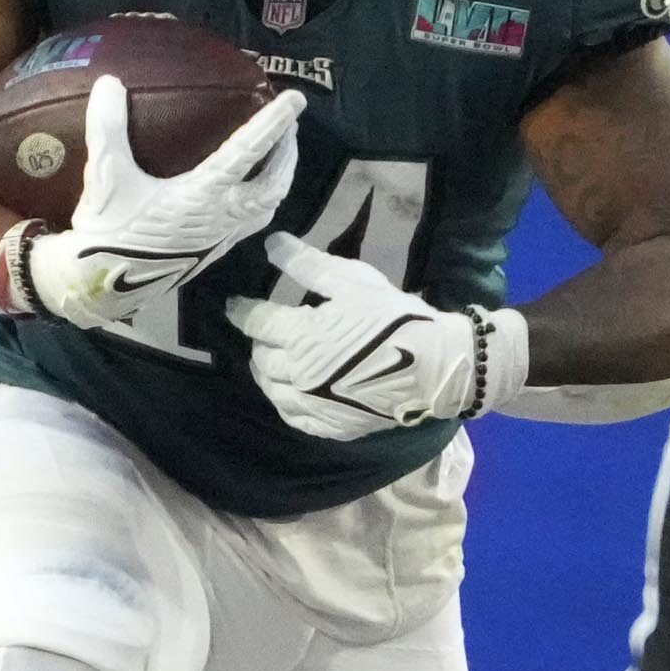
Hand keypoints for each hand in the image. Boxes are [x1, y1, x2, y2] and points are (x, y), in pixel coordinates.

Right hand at [10, 77, 304, 330]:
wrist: (103, 286)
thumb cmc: (108, 231)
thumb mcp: (106, 177)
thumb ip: (107, 128)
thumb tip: (110, 82)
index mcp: (201, 196)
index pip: (247, 153)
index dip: (272, 124)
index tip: (296, 99)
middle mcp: (220, 217)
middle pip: (274, 184)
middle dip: (287, 152)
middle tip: (291, 124)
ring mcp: (221, 237)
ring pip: (269, 206)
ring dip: (281, 177)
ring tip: (280, 153)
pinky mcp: (215, 250)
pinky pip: (253, 221)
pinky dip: (264, 198)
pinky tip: (251, 189)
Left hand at [228, 234, 509, 440]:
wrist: (435, 366)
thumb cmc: (393, 317)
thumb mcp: (352, 281)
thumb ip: (307, 264)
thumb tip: (271, 244)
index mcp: (299, 336)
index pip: (257, 322)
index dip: (242, 310)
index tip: (234, 304)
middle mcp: (297, 375)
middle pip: (261, 358)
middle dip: (257, 342)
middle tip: (261, 332)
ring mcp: (312, 405)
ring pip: (272, 391)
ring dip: (266, 373)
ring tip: (271, 361)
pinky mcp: (330, 426)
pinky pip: (294, 416)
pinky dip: (285, 402)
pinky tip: (291, 393)